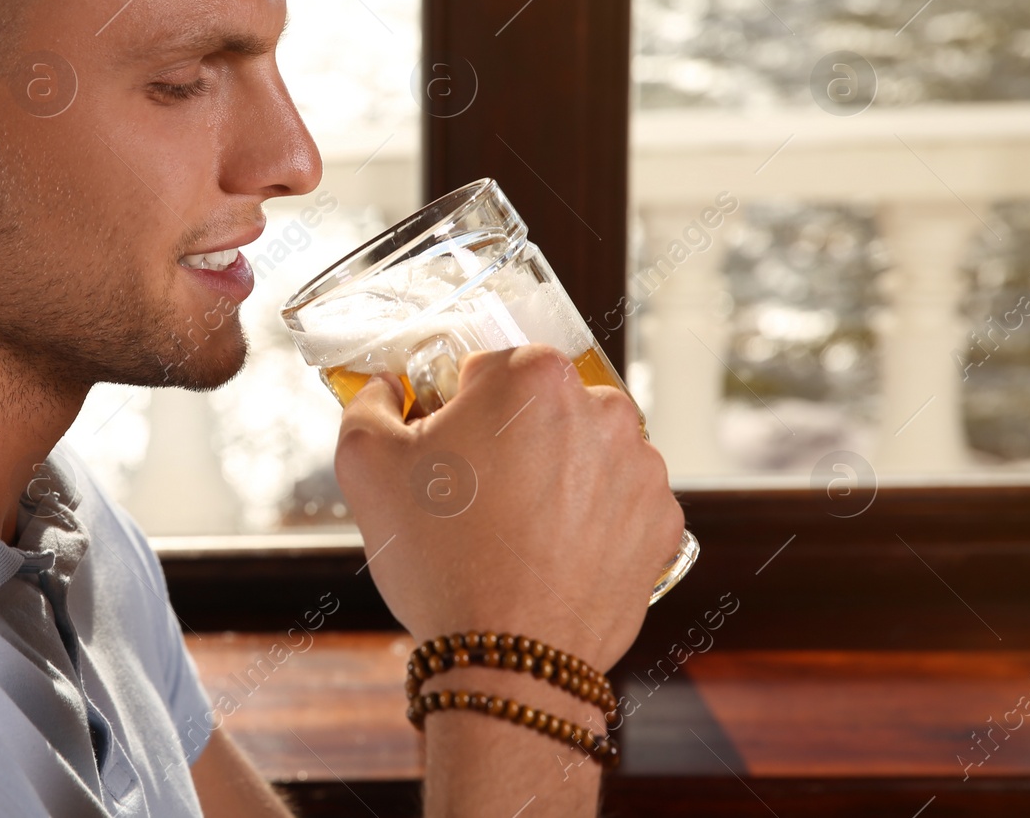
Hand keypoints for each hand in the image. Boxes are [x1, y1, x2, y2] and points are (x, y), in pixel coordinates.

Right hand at [334, 345, 682, 671]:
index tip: (444, 454)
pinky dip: (587, 521)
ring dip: (552, 478)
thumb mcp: (366, 466)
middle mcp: (603, 409)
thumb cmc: (440, 560)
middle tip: (473, 499)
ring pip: (582, 453)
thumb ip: (368, 402)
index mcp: (533, 377)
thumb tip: (386, 387)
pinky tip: (550, 555)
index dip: (454, 410)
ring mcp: (642, 468)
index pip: (483, 368)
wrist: (509, 662)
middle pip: (539, 408)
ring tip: (512, 535)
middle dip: (508, 441)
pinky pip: (616, 502)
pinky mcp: (663, 523)